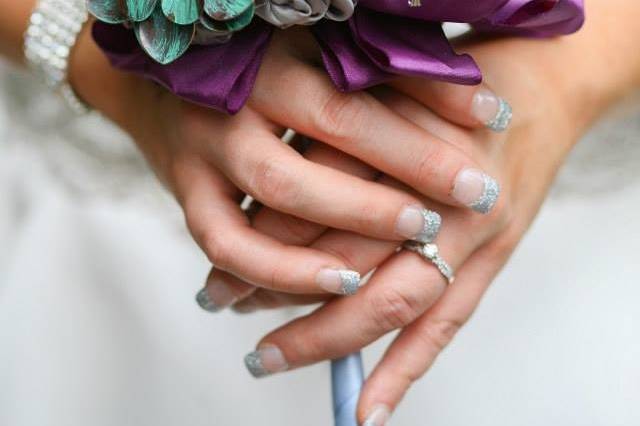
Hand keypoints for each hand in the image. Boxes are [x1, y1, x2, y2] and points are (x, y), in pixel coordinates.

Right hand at [68, 25, 499, 296]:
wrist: (170, 68)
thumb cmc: (269, 56)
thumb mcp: (328, 49)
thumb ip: (393, 72)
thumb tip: (485, 104)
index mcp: (273, 66)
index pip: (354, 115)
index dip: (419, 148)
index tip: (477, 174)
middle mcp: (231, 113)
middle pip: (305, 179)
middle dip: (372, 213)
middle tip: (430, 229)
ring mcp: (202, 159)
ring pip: (252, 228)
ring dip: (307, 267)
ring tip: (363, 283)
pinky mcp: (184, 192)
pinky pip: (222, 247)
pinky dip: (266, 277)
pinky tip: (315, 289)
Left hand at [204, 17, 627, 422]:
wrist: (538, 93)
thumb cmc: (447, 95)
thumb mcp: (382, 96)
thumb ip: (331, 143)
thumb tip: (258, 205)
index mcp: (399, 138)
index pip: (316, 201)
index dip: (261, 238)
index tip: (218, 265)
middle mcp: (435, 189)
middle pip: (346, 254)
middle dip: (278, 288)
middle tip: (221, 305)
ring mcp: (471, 231)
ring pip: (390, 297)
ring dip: (327, 337)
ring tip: (268, 356)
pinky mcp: (493, 260)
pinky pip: (445, 323)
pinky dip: (405, 369)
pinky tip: (368, 411)